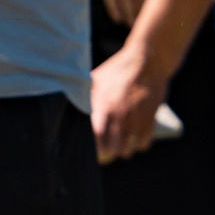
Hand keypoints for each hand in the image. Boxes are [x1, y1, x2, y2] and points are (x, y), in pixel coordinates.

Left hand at [90, 43, 168, 163]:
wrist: (148, 60)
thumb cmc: (117, 70)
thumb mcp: (96, 80)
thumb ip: (82, 95)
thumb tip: (63, 103)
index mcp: (101, 106)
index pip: (93, 138)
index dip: (91, 149)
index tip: (89, 152)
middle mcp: (118, 115)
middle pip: (110, 149)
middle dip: (107, 153)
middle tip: (105, 153)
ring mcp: (135, 118)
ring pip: (127, 149)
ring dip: (123, 151)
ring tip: (120, 147)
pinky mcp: (151, 118)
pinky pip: (143, 143)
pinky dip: (139, 145)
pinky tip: (135, 141)